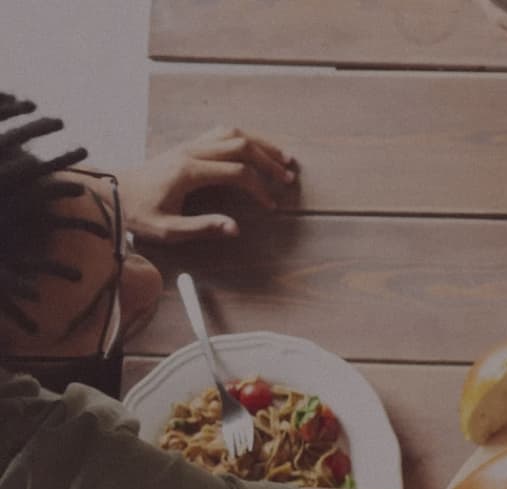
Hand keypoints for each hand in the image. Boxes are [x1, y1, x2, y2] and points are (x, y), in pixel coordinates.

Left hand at [115, 127, 296, 243]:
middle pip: (241, 146)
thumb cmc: (138, 213)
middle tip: (288, 177)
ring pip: (232, 134)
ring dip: (260, 144)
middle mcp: (191, 152)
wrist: (111, 192)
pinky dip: (244, 138)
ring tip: (282, 157)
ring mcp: (189, 146)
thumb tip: (235, 228)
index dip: (260, 189)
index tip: (271, 205)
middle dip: (268, 161)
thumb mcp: (168, 229)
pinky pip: (221, 133)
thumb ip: (202, 228)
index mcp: (189, 172)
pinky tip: (255, 149)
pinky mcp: (187, 146)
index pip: (237, 173)